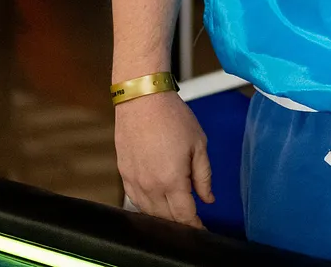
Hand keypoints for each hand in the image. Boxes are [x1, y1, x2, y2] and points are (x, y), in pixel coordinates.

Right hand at [114, 91, 214, 226]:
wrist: (142, 100)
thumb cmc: (173, 118)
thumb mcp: (199, 144)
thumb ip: (204, 176)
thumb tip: (207, 199)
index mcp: (172, 180)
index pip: (185, 215)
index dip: (196, 226)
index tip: (203, 229)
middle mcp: (150, 186)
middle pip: (167, 218)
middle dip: (181, 223)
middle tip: (192, 221)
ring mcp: (134, 181)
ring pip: (149, 212)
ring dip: (163, 216)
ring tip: (176, 213)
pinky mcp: (123, 174)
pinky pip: (134, 200)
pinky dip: (146, 207)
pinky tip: (156, 203)